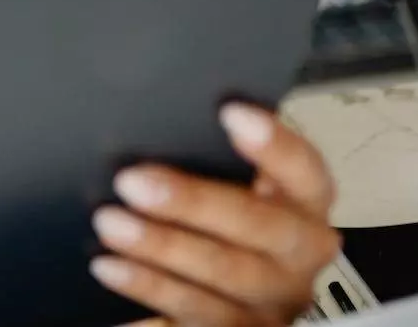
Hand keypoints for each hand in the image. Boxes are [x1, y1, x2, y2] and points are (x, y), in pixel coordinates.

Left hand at [91, 103, 340, 325]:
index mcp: (305, 208)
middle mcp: (298, 258)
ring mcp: (272, 302)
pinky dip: (148, 290)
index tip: (231, 112)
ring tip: (110, 224)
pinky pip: (194, 316)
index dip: (276, 144)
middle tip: (132, 181)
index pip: (307, 171)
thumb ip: (214, 159)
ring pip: (222, 276)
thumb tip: (162, 125)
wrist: (237, 294)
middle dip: (192, 202)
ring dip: (161, 248)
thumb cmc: (227, 222)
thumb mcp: (232, 187)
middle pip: (260, 228)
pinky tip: (112, 269)